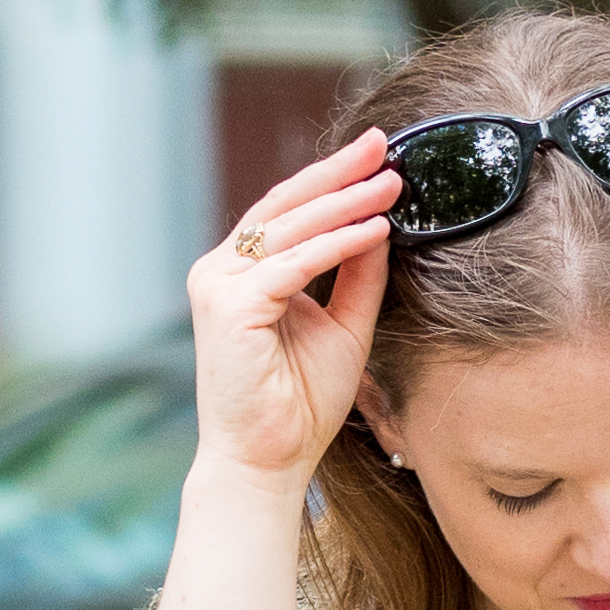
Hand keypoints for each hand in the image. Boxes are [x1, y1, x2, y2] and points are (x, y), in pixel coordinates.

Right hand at [189, 132, 398, 485]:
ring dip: (346, 203)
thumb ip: (357, 276)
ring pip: (290, 229)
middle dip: (338, 173)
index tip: (378, 154)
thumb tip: (381, 223)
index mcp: (240, 274)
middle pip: (284, 205)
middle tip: (383, 145)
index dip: (332, 179)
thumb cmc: (298, 407)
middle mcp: (220, 272)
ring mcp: (218, 286)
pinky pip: (293, 264)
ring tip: (392, 185)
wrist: (266, 464)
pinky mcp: (229, 307)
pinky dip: (336, 245)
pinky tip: (374, 229)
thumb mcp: (342, 327)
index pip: (288, 212)